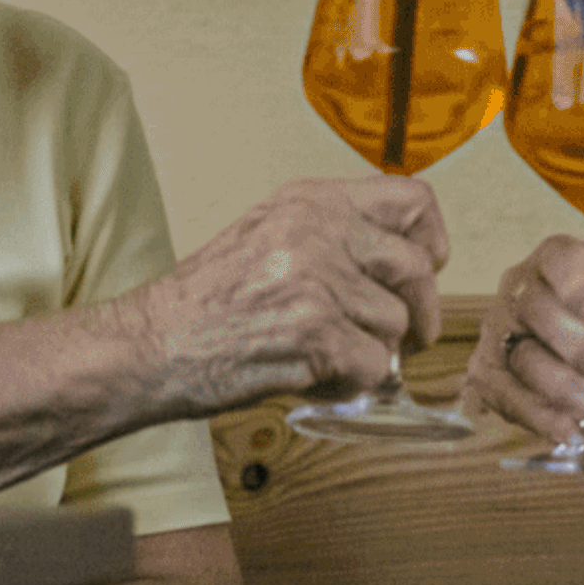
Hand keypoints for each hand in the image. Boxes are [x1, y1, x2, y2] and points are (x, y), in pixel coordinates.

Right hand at [129, 175, 448, 412]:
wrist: (152, 344)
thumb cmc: (208, 301)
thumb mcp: (269, 233)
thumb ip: (333, 233)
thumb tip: (406, 260)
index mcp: (311, 200)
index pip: (413, 199)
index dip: (431, 240)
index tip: (425, 269)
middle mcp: (319, 230)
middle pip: (416, 269)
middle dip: (420, 314)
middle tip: (406, 339)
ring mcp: (318, 280)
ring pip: (396, 326)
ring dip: (372, 354)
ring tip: (327, 357)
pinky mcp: (314, 332)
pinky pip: (374, 368)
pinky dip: (352, 385)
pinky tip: (316, 378)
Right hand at [466, 232, 583, 457]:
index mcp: (566, 266)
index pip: (558, 257)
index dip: (578, 286)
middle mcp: (525, 292)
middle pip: (532, 305)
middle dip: (576, 345)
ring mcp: (502, 334)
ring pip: (520, 354)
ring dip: (562, 386)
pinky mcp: (490, 377)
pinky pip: (505, 394)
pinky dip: (540, 415)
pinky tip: (569, 428)